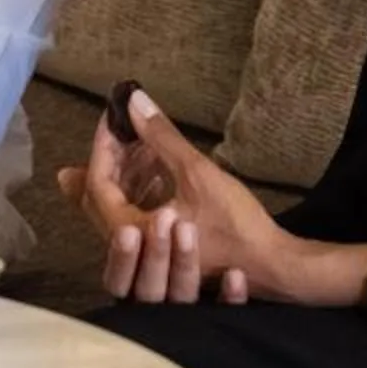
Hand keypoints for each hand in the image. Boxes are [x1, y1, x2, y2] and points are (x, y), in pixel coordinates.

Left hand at [55, 88, 280, 303]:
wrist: (269, 265)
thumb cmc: (235, 225)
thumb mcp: (197, 173)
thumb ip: (162, 138)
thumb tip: (134, 102)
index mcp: (131, 231)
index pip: (97, 183)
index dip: (102, 145)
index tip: (115, 115)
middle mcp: (131, 246)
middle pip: (98, 196)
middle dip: (107, 156)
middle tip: (117, 126)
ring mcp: (145, 251)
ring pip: (116, 206)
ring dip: (123, 172)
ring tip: (135, 141)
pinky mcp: (161, 249)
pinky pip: (134, 215)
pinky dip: (138, 189)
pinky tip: (157, 170)